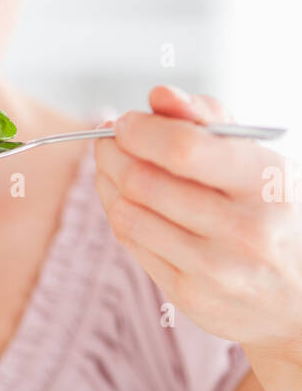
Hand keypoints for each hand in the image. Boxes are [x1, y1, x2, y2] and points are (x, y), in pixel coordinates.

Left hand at [94, 85, 301, 361]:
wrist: (299, 293)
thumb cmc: (272, 212)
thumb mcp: (258, 160)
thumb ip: (210, 121)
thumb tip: (160, 95)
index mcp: (267, 184)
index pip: (184, 148)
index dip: (141, 130)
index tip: (125, 121)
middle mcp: (244, 230)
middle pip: (145, 182)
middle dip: (113, 153)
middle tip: (107, 141)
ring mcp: (214, 269)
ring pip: (129, 213)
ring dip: (107, 182)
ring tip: (110, 165)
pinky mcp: (189, 295)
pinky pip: (132, 243)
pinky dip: (118, 212)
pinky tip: (121, 196)